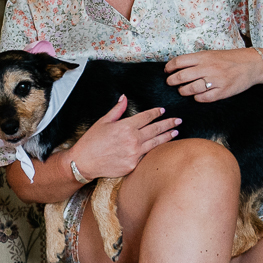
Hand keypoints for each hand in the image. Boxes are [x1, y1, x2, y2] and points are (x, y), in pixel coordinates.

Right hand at [63, 96, 180, 180]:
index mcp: (126, 126)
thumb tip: (124, 98)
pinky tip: (162, 147)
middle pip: (155, 129)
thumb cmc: (91, 141)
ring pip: (156, 143)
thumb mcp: (103, 122)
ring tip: (176, 132)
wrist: (84, 162)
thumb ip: (117, 110)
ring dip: (167, 136)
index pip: (146, 117)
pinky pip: (147, 155)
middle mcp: (133, 139)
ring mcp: (134, 153)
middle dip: (168, 123)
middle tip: (178, 120)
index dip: (156, 113)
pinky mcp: (133, 164)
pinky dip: (156, 150)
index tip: (162, 110)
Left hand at [165, 49, 262, 100]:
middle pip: (181, 77)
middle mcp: (208, 68)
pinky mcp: (222, 92)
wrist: (252, 64)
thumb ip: (196, 60)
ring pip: (190, 89)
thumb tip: (177, 66)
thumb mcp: (212, 54)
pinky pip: (203, 98)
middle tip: (171, 83)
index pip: (179, 62)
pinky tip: (197, 95)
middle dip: (172, 81)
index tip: (167, 71)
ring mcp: (215, 80)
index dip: (169, 67)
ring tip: (183, 90)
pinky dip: (197, 98)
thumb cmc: (230, 59)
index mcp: (204, 57)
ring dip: (183, 91)